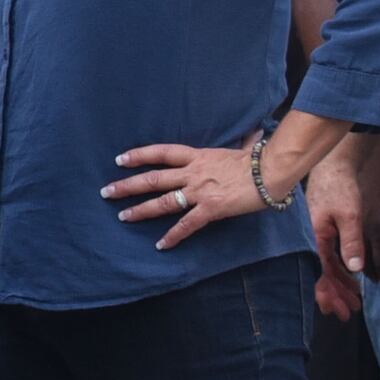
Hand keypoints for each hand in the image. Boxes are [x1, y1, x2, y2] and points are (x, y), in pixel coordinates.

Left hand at [103, 142, 263, 250]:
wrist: (272, 172)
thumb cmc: (259, 161)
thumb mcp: (241, 148)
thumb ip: (240, 143)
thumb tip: (253, 135)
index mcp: (198, 156)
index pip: (161, 152)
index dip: (139, 155)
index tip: (120, 159)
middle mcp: (193, 172)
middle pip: (153, 178)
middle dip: (128, 185)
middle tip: (107, 192)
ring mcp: (200, 191)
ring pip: (163, 201)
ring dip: (141, 210)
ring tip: (123, 216)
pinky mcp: (210, 208)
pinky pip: (187, 224)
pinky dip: (173, 236)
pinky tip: (161, 245)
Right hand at [307, 151, 363, 320]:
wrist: (335, 164)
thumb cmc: (339, 186)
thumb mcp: (350, 215)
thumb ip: (351, 242)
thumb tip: (355, 269)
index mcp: (315, 238)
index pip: (321, 273)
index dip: (331, 294)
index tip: (340, 311)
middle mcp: (312, 239)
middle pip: (321, 274)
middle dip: (335, 295)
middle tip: (348, 312)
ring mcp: (317, 235)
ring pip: (326, 266)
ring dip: (339, 284)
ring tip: (353, 299)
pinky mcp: (323, 230)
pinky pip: (329, 256)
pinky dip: (339, 269)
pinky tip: (350, 277)